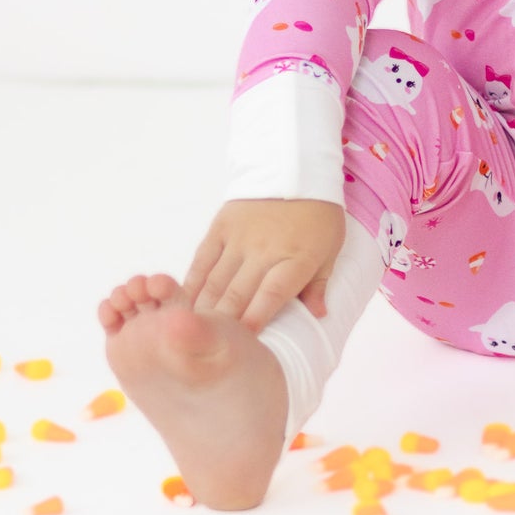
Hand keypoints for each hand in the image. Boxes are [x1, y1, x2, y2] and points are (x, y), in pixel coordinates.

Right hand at [182, 198, 345, 332]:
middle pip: (238, 295)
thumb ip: (320, 283)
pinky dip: (193, 283)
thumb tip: (318, 316)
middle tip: (209, 347)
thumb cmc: (319, 213)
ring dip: (204, 309)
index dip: (254, 322)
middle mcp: (264, 251)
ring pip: (216, 281)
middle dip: (223, 325)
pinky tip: (183, 302)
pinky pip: (203, 260)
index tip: (241, 345)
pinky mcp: (222, 226)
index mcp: (295, 259)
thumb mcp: (331, 247)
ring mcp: (240, 238)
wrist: (297, 166)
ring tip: (193, 333)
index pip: (271, 297)